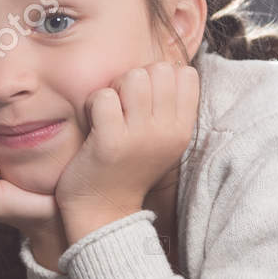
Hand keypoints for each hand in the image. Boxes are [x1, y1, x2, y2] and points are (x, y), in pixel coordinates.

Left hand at [55, 62, 198, 242]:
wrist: (103, 211)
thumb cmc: (129, 166)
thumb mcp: (162, 139)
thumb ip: (169, 106)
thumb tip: (164, 67)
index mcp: (183, 129)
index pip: (185, 73)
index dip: (159, 76)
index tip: (145, 99)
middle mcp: (167, 132)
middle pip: (158, 69)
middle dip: (135, 79)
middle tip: (123, 105)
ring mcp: (140, 137)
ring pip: (133, 76)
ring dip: (114, 88)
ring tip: (109, 113)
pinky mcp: (111, 143)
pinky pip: (103, 97)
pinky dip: (92, 104)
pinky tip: (93, 124)